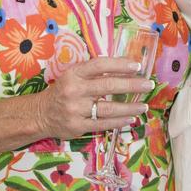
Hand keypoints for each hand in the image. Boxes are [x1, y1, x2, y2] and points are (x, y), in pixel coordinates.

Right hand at [33, 56, 153, 140]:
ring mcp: (76, 109)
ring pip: (108, 108)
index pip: (100, 65)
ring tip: (144, 106)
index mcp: (74, 73)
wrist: (41, 114)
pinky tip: (131, 119)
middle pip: (108, 86)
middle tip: (149, 85)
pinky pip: (103, 124)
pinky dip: (119, 121)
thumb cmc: (63, 91)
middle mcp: (74, 90)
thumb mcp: (73, 76)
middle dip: (132, 85)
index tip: (137, 66)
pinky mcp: (77, 126)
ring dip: (130, 107)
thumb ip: (94, 72)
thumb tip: (125, 67)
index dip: (120, 64)